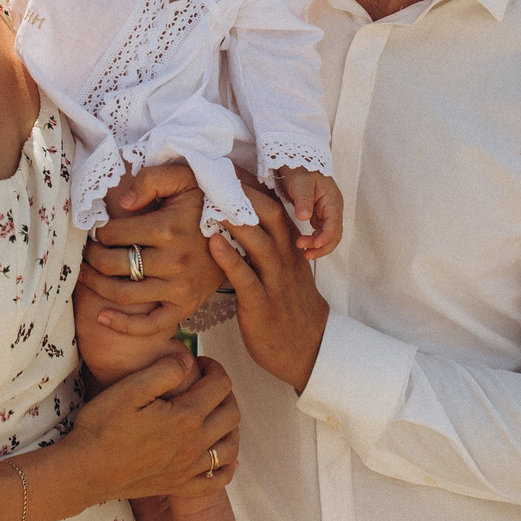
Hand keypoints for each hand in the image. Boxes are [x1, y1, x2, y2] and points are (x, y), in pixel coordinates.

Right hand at [63, 351, 240, 503]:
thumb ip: (164, 371)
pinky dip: (225, 468)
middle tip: (206, 384)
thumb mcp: (129, 389)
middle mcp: (194, 445)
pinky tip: (218, 456)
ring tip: (214, 414)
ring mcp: (189, 469)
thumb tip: (187, 360)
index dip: (214, 367)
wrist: (85, 471)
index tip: (200, 363)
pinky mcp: (179, 486)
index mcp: (185, 417)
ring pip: (231, 448)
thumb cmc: (101, 427)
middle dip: (225, 393)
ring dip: (230, 427)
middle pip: (231, 414)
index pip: (220, 386)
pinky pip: (216, 481)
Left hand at [80, 163, 227, 343]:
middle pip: (113, 264)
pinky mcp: (185, 306)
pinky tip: (102, 317)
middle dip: (91, 258)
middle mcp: (173, 261)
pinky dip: (123, 325)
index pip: (113, 234)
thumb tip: (123, 203)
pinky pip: (150, 324)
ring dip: (96, 285)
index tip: (97, 231)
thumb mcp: (185, 177)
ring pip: (123, 294)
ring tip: (86, 275)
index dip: (98, 232)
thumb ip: (152, 179)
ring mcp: (179, 288)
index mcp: (168, 228)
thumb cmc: (206, 201)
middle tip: (86, 252)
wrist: (244, 231)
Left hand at [210, 178, 330, 391]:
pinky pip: (247, 278)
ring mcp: (276, 283)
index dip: (254, 188)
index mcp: (290, 250)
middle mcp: (286, 260)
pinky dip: (230, 259)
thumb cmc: (288, 309)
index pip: (275, 209)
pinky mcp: (262, 306)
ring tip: (211, 201)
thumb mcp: (283, 272)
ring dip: (235, 220)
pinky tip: (213, 243)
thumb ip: (264, 249)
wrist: (309, 350)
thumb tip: (236, 224)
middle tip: (218, 175)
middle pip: (270, 217)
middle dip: (245, 195)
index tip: (230, 169)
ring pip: (260, 242)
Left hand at [272, 167, 343, 258]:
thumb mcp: (300, 183)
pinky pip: (321, 232)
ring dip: (318, 246)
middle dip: (322, 246)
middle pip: (335, 234)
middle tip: (306, 254)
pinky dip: (315, 241)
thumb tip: (304, 217)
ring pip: (329, 236)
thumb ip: (303, 200)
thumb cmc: (300, 171)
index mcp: (333, 201)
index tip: (313, 245)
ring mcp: (327, 213)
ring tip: (303, 252)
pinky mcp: (319, 216)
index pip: (334, 225)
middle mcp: (333, 209)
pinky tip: (304, 245)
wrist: (297, 164)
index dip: (326, 238)